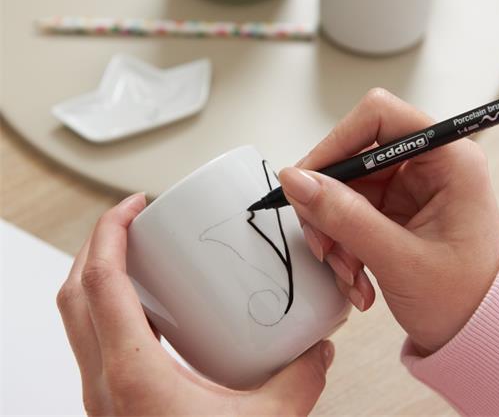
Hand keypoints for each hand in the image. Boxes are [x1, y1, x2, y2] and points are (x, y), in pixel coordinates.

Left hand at [57, 193, 333, 415]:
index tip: (133, 205)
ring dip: (97, 276)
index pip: (101, 283)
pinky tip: (151, 314)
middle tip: (132, 221)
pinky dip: (110, 309)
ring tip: (136, 256)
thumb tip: (318, 348)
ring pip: (76, 317)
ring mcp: (100, 396)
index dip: (111, 232)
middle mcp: (104, 383)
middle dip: (99, 244)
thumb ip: (300, 378)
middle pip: (75, 292)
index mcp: (132, 376)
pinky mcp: (111, 406)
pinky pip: (93, 341)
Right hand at [279, 89, 498, 354]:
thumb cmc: (466, 298)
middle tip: (324, 247)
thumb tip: (296, 180)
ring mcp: (407, 189)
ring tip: (349, 275)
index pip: (379, 117)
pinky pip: (348, 215)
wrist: (479, 332)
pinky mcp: (393, 211)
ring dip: (334, 235)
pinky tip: (357, 279)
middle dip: (329, 206)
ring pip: (343, 191)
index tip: (308, 181)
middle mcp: (426, 166)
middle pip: (352, 159)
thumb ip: (345, 217)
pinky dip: (342, 247)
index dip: (337, 143)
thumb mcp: (400, 259)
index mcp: (448, 160)